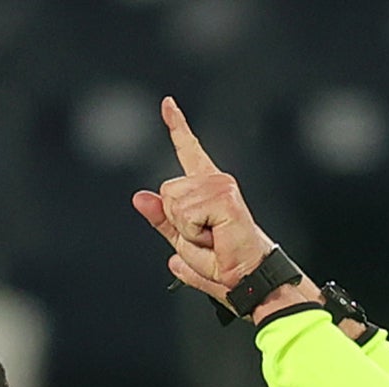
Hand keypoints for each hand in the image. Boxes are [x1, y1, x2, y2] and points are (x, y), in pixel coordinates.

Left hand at [132, 97, 322, 322]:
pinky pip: (186, 215)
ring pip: (174, 204)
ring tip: (212, 240)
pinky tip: (216, 238)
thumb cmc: (224, 265)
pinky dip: (194, 235)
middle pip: (167, 192)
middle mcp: (215, 181)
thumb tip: (139, 197)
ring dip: (187, 232)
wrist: (250, 281)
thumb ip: (161, 220)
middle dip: (177, 224)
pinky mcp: (224, 196)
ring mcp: (221, 186)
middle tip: (205, 239)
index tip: (167, 102)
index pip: (188, 151)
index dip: (177, 126)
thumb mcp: (183, 243)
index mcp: (206, 189)